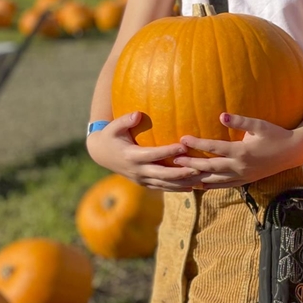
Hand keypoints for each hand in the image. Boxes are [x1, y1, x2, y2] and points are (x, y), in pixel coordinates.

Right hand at [85, 111, 201, 191]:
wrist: (101, 154)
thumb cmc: (110, 136)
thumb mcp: (114, 127)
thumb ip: (125, 120)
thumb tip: (137, 114)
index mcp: (131, 156)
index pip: (153, 154)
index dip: (168, 151)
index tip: (184, 146)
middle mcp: (137, 170)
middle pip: (162, 174)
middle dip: (181, 172)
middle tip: (200, 168)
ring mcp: (141, 179)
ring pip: (165, 184)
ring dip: (183, 183)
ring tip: (202, 180)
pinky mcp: (144, 183)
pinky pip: (163, 187)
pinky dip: (178, 188)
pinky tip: (194, 186)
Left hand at [173, 113, 302, 189]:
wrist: (292, 152)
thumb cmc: (276, 134)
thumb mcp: (259, 125)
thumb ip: (240, 120)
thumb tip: (221, 115)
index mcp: (241, 151)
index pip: (213, 148)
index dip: (197, 144)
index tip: (182, 139)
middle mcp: (239, 166)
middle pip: (209, 167)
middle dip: (190, 163)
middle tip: (174, 160)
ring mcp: (242, 175)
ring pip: (215, 180)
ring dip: (197, 177)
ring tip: (181, 175)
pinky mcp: (245, 181)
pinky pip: (224, 185)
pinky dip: (210, 185)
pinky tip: (199, 185)